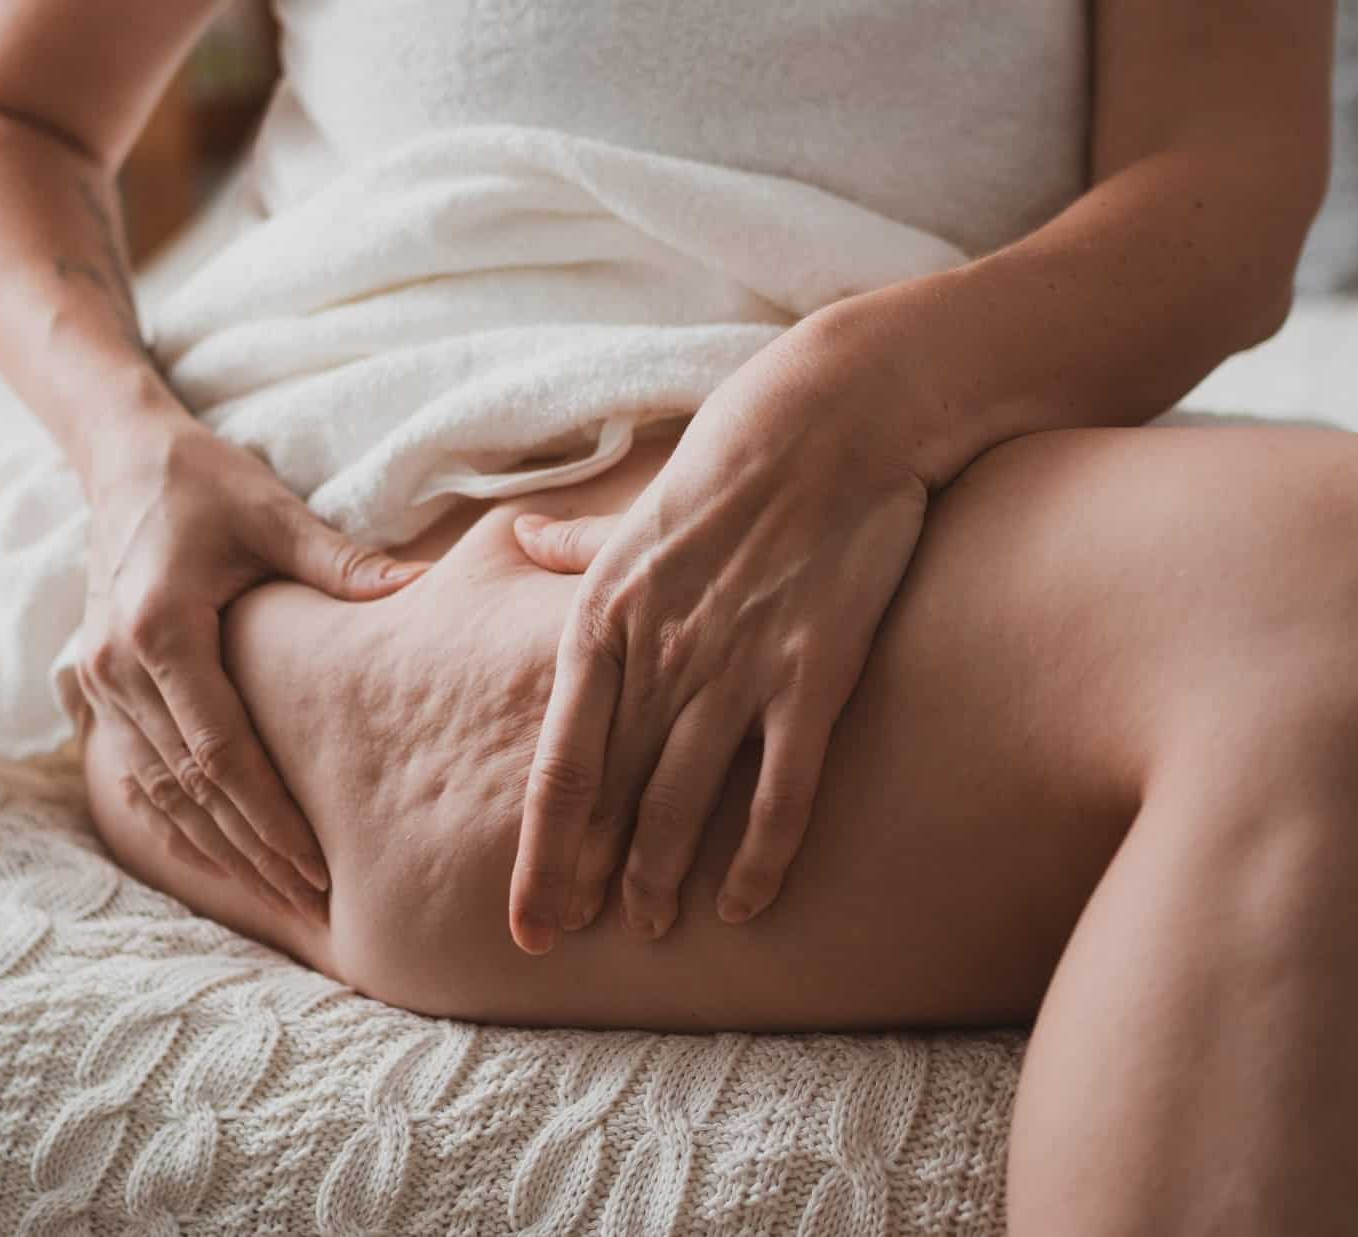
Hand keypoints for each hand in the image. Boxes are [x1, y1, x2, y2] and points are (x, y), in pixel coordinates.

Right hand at [77, 413, 430, 915]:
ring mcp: (96, 680)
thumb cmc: (209, 484)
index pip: (218, 750)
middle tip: (314, 904)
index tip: (316, 866)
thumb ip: (340, 561)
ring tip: (278, 896)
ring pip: (157, 790)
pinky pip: (134, 770)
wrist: (123, 460)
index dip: (267, 817)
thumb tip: (419, 587)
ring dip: (214, 847)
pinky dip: (174, 819)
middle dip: (250, 851)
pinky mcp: (94, 684)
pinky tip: (216, 858)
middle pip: (188, 786)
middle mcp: (116, 667)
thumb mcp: (275, 513)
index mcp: (160, 629)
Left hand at [505, 308, 930, 952]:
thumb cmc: (735, 457)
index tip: (530, 915)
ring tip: (652, 927)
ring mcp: (737, 668)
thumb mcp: (637, 504)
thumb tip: (523, 538)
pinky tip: (746, 903)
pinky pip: (780, 789)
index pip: (561, 764)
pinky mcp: (813, 673)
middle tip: (573, 939)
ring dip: (662, 875)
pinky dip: (759, 854)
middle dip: (588, 879)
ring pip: (684, 801)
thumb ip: (579, 543)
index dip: (542, 851)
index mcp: (605, 618)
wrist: (834, 419)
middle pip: (614, 797)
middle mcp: (661, 654)